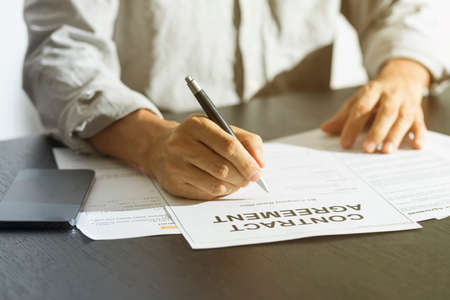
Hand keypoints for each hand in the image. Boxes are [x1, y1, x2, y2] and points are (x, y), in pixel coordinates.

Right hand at [148, 114, 263, 199]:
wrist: (161, 148)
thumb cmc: (199, 138)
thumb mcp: (221, 129)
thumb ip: (246, 141)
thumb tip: (260, 163)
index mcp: (196, 125)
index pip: (229, 145)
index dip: (247, 161)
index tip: (258, 171)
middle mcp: (182, 144)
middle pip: (223, 167)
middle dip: (242, 176)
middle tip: (251, 178)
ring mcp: (175, 165)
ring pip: (216, 183)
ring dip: (233, 185)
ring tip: (237, 180)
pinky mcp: (174, 184)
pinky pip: (206, 193)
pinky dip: (221, 191)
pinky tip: (222, 184)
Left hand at [321, 59, 429, 153]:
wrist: (403, 78)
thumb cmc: (375, 95)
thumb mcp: (358, 100)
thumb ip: (342, 116)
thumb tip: (324, 129)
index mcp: (373, 91)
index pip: (361, 108)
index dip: (352, 126)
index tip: (344, 143)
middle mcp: (391, 96)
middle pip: (384, 113)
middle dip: (376, 131)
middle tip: (366, 149)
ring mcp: (406, 103)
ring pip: (402, 119)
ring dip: (395, 135)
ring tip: (386, 151)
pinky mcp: (418, 113)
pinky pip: (420, 124)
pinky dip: (419, 135)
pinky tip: (416, 146)